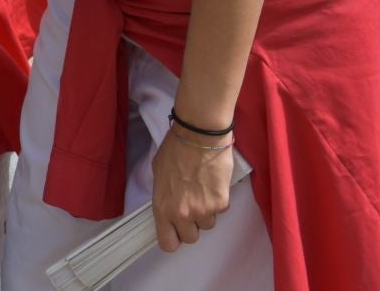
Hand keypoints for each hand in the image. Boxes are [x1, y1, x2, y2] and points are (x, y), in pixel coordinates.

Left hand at [150, 128, 234, 252]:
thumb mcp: (158, 173)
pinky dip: (217, 200)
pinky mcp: (221, 203)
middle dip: (191, 226)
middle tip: (190, 207)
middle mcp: (183, 214)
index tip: (175, 232)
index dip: (172, 239)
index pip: (167, 243)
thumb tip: (168, 205)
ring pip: (207, 224)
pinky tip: (211, 183)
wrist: (199, 137)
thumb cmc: (175, 150)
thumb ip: (163, 195)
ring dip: (205, 212)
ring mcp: (204, 210)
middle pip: (190, 238)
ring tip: (201, 190)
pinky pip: (220, 211)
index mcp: (163, 207)